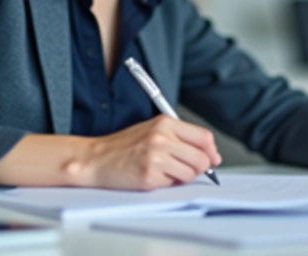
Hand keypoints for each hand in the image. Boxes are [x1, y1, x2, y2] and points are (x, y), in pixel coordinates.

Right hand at [74, 116, 221, 190]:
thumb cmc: (124, 146)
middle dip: (199, 168)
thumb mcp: (153, 130)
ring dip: (181, 177)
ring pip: (190, 174)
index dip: (211, 151)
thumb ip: (181, 138)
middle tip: (184, 168)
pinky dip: (166, 183)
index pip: (204, 137)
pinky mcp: (149, 176)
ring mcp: (155, 157)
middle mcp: (161, 138)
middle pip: (202, 158)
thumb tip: (212, 156)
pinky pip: (172, 184)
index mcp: (165, 123)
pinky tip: (152, 176)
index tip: (211, 159)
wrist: (96, 158)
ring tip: (164, 171)